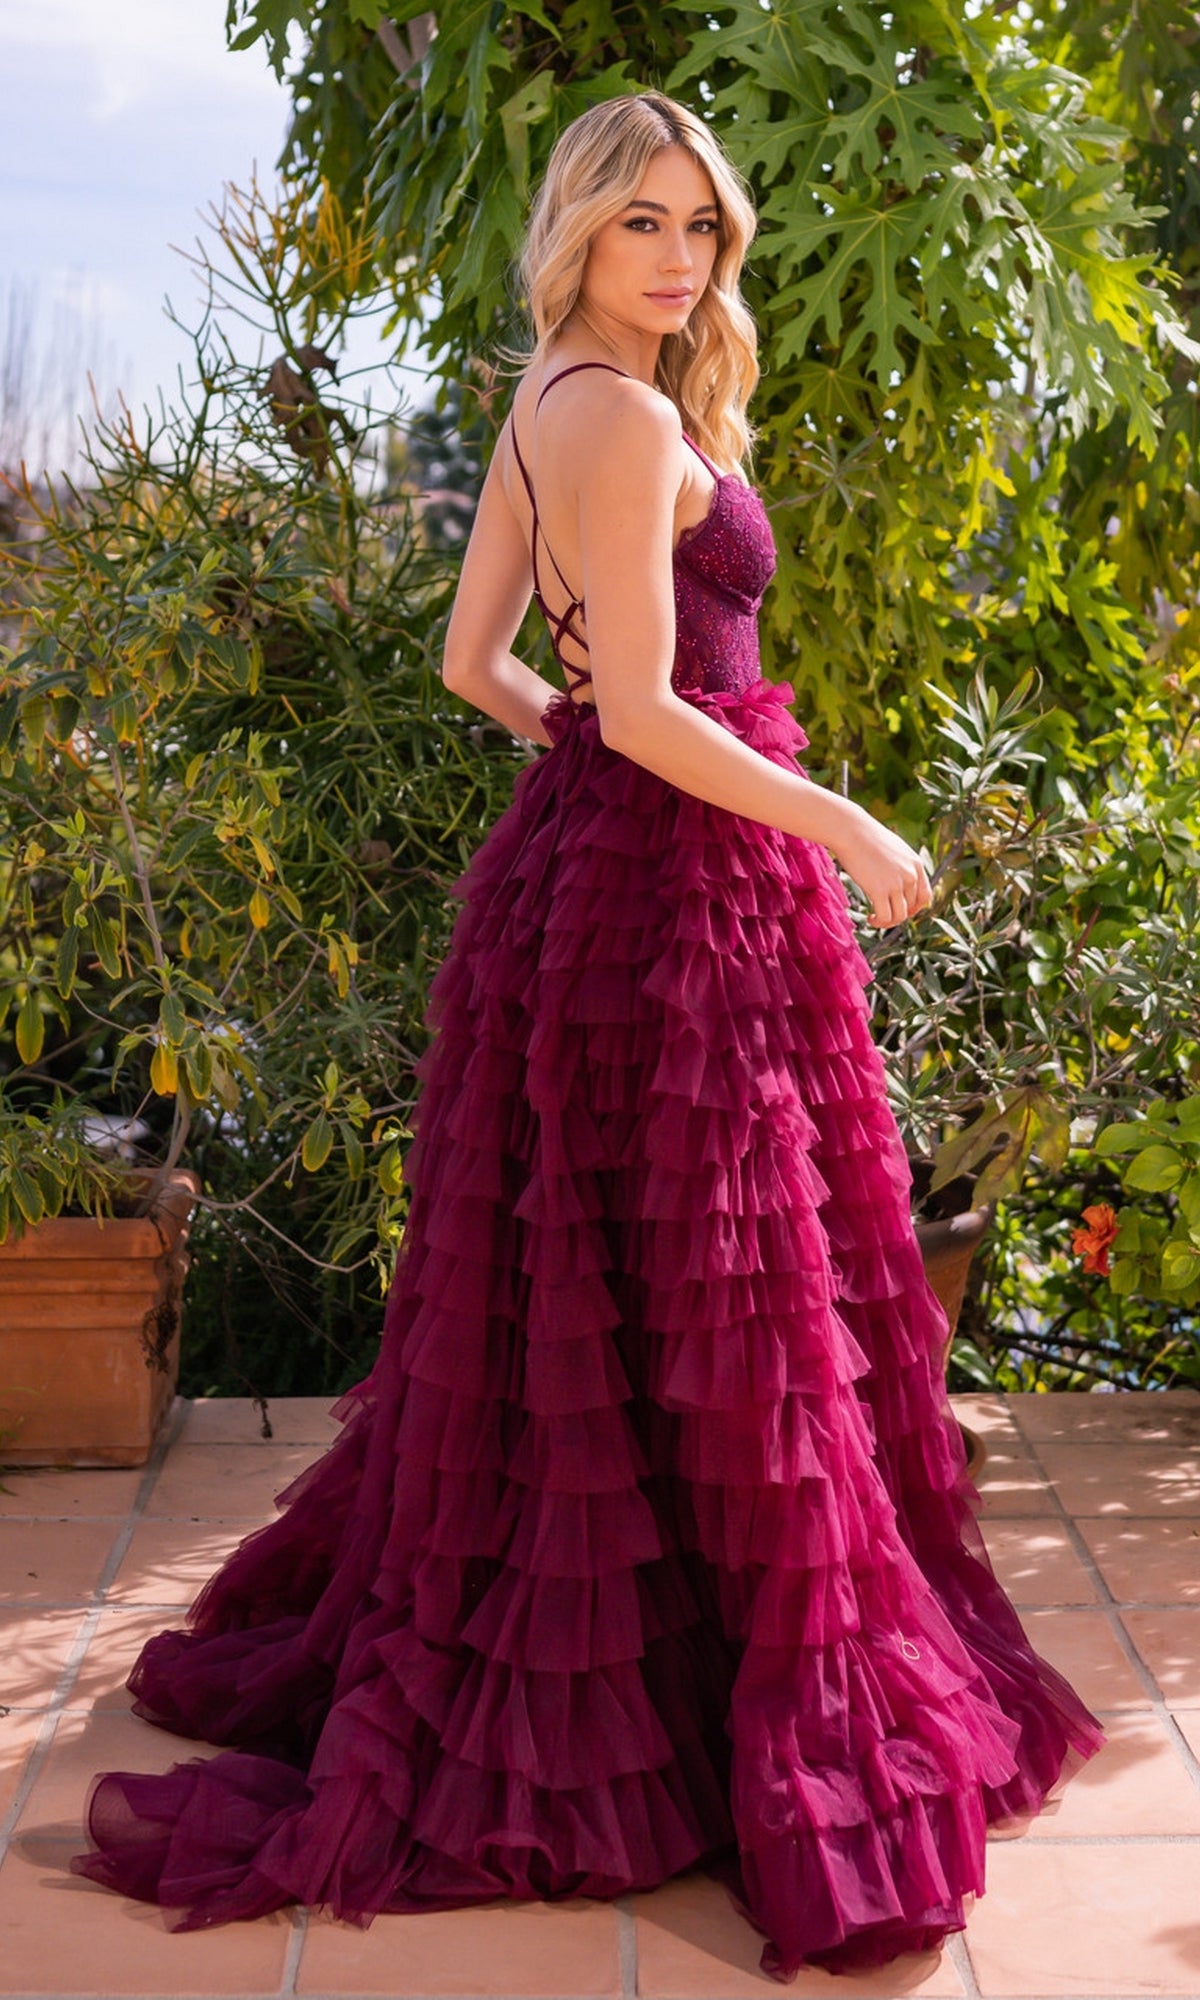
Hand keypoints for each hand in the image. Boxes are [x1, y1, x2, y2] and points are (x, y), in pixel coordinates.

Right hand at [829, 805, 931, 929]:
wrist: (851, 831)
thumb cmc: (867, 838)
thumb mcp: (893, 849)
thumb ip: (900, 865)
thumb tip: (896, 882)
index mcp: (916, 864)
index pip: (925, 895)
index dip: (914, 908)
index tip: (900, 910)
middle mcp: (910, 875)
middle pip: (912, 908)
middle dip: (898, 915)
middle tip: (883, 914)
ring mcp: (896, 883)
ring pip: (899, 916)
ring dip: (888, 923)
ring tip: (875, 919)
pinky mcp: (879, 890)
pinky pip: (885, 917)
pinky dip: (878, 922)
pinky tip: (869, 918)